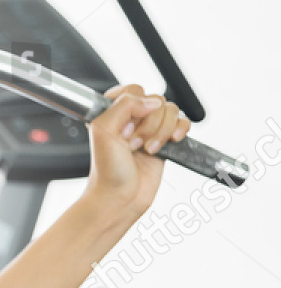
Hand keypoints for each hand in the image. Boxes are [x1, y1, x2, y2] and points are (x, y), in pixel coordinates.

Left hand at [82, 84, 190, 221]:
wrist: (120, 198)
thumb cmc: (107, 170)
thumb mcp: (103, 130)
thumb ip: (124, 105)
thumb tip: (151, 101)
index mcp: (111, 111)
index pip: (133, 89)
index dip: (135, 106)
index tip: (125, 127)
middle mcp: (131, 118)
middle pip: (156, 100)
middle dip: (149, 124)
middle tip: (133, 144)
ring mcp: (150, 130)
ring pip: (171, 111)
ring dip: (162, 131)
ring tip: (147, 149)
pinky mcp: (165, 142)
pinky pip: (183, 123)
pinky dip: (181, 131)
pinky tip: (170, 143)